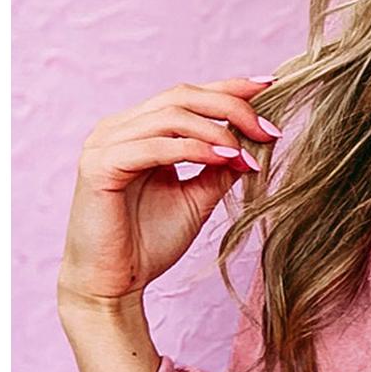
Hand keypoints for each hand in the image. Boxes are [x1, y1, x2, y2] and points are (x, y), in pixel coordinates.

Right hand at [56, 74, 280, 310]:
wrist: (114, 284)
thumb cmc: (149, 243)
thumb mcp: (196, 199)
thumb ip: (219, 168)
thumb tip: (252, 143)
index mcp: (138, 130)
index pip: (187, 95)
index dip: (228, 88)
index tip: (271, 87)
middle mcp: (118, 128)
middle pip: (181, 95)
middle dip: (232, 107)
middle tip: (269, 131)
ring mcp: (105, 143)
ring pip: (171, 116)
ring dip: (218, 131)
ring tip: (249, 154)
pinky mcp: (99, 165)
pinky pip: (154, 146)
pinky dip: (194, 149)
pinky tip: (224, 160)